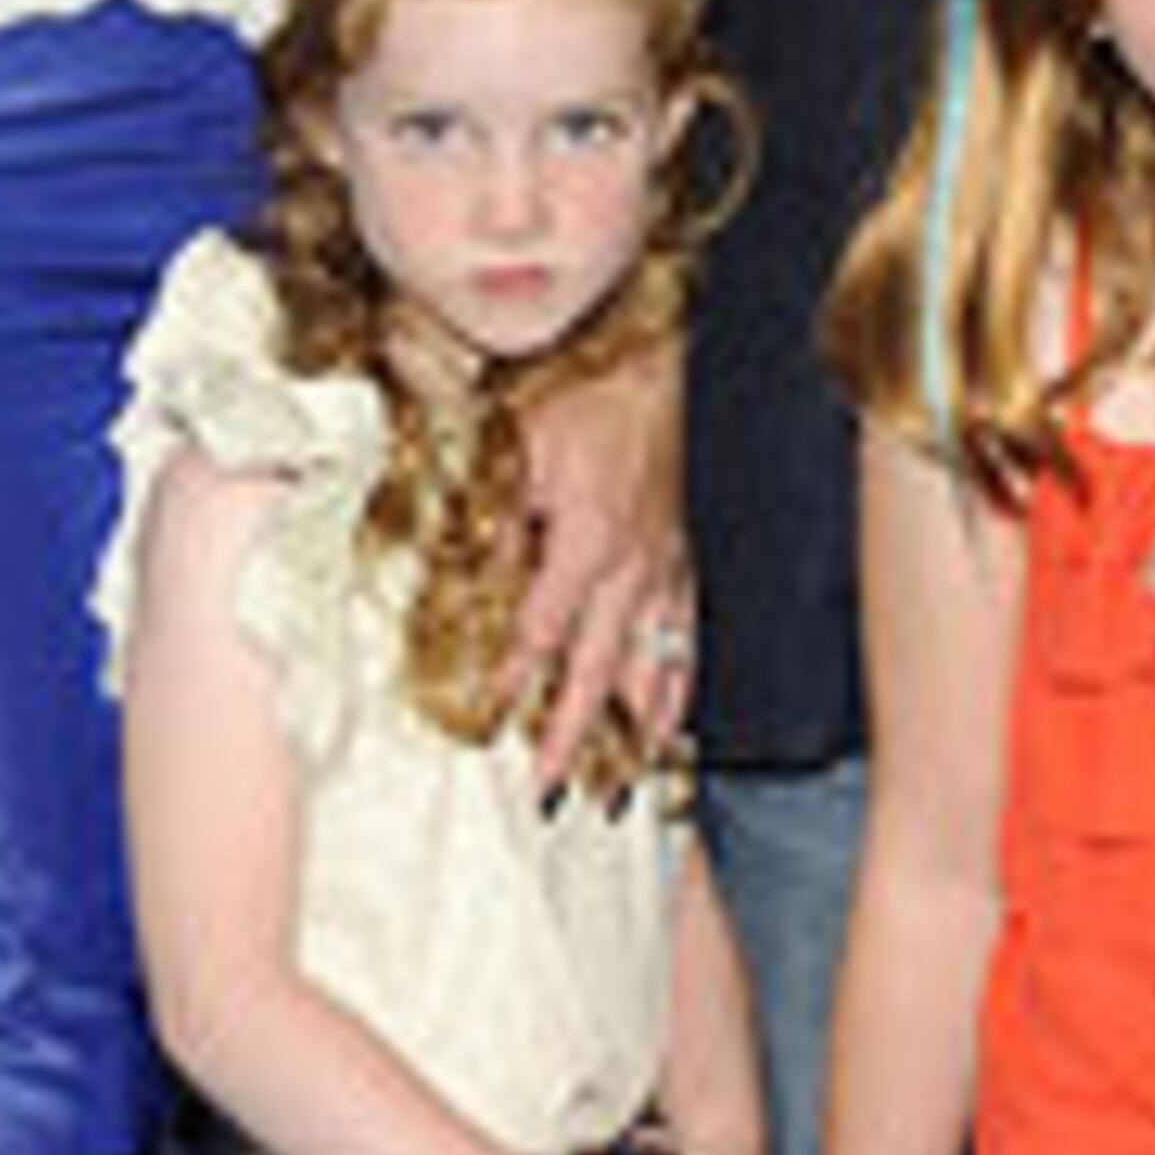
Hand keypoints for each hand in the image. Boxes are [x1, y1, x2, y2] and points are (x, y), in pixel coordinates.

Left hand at [510, 345, 693, 785]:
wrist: (654, 367)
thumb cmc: (585, 399)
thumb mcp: (519, 446)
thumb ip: (496, 518)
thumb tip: (466, 577)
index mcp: (590, 540)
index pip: (542, 628)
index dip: (513, 676)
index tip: (489, 715)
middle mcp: (635, 568)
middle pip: (601, 670)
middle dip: (570, 733)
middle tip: (547, 787)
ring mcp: (667, 571)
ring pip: (654, 668)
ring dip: (632, 731)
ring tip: (616, 784)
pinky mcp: (687, 564)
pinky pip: (689, 641)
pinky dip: (680, 690)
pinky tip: (670, 727)